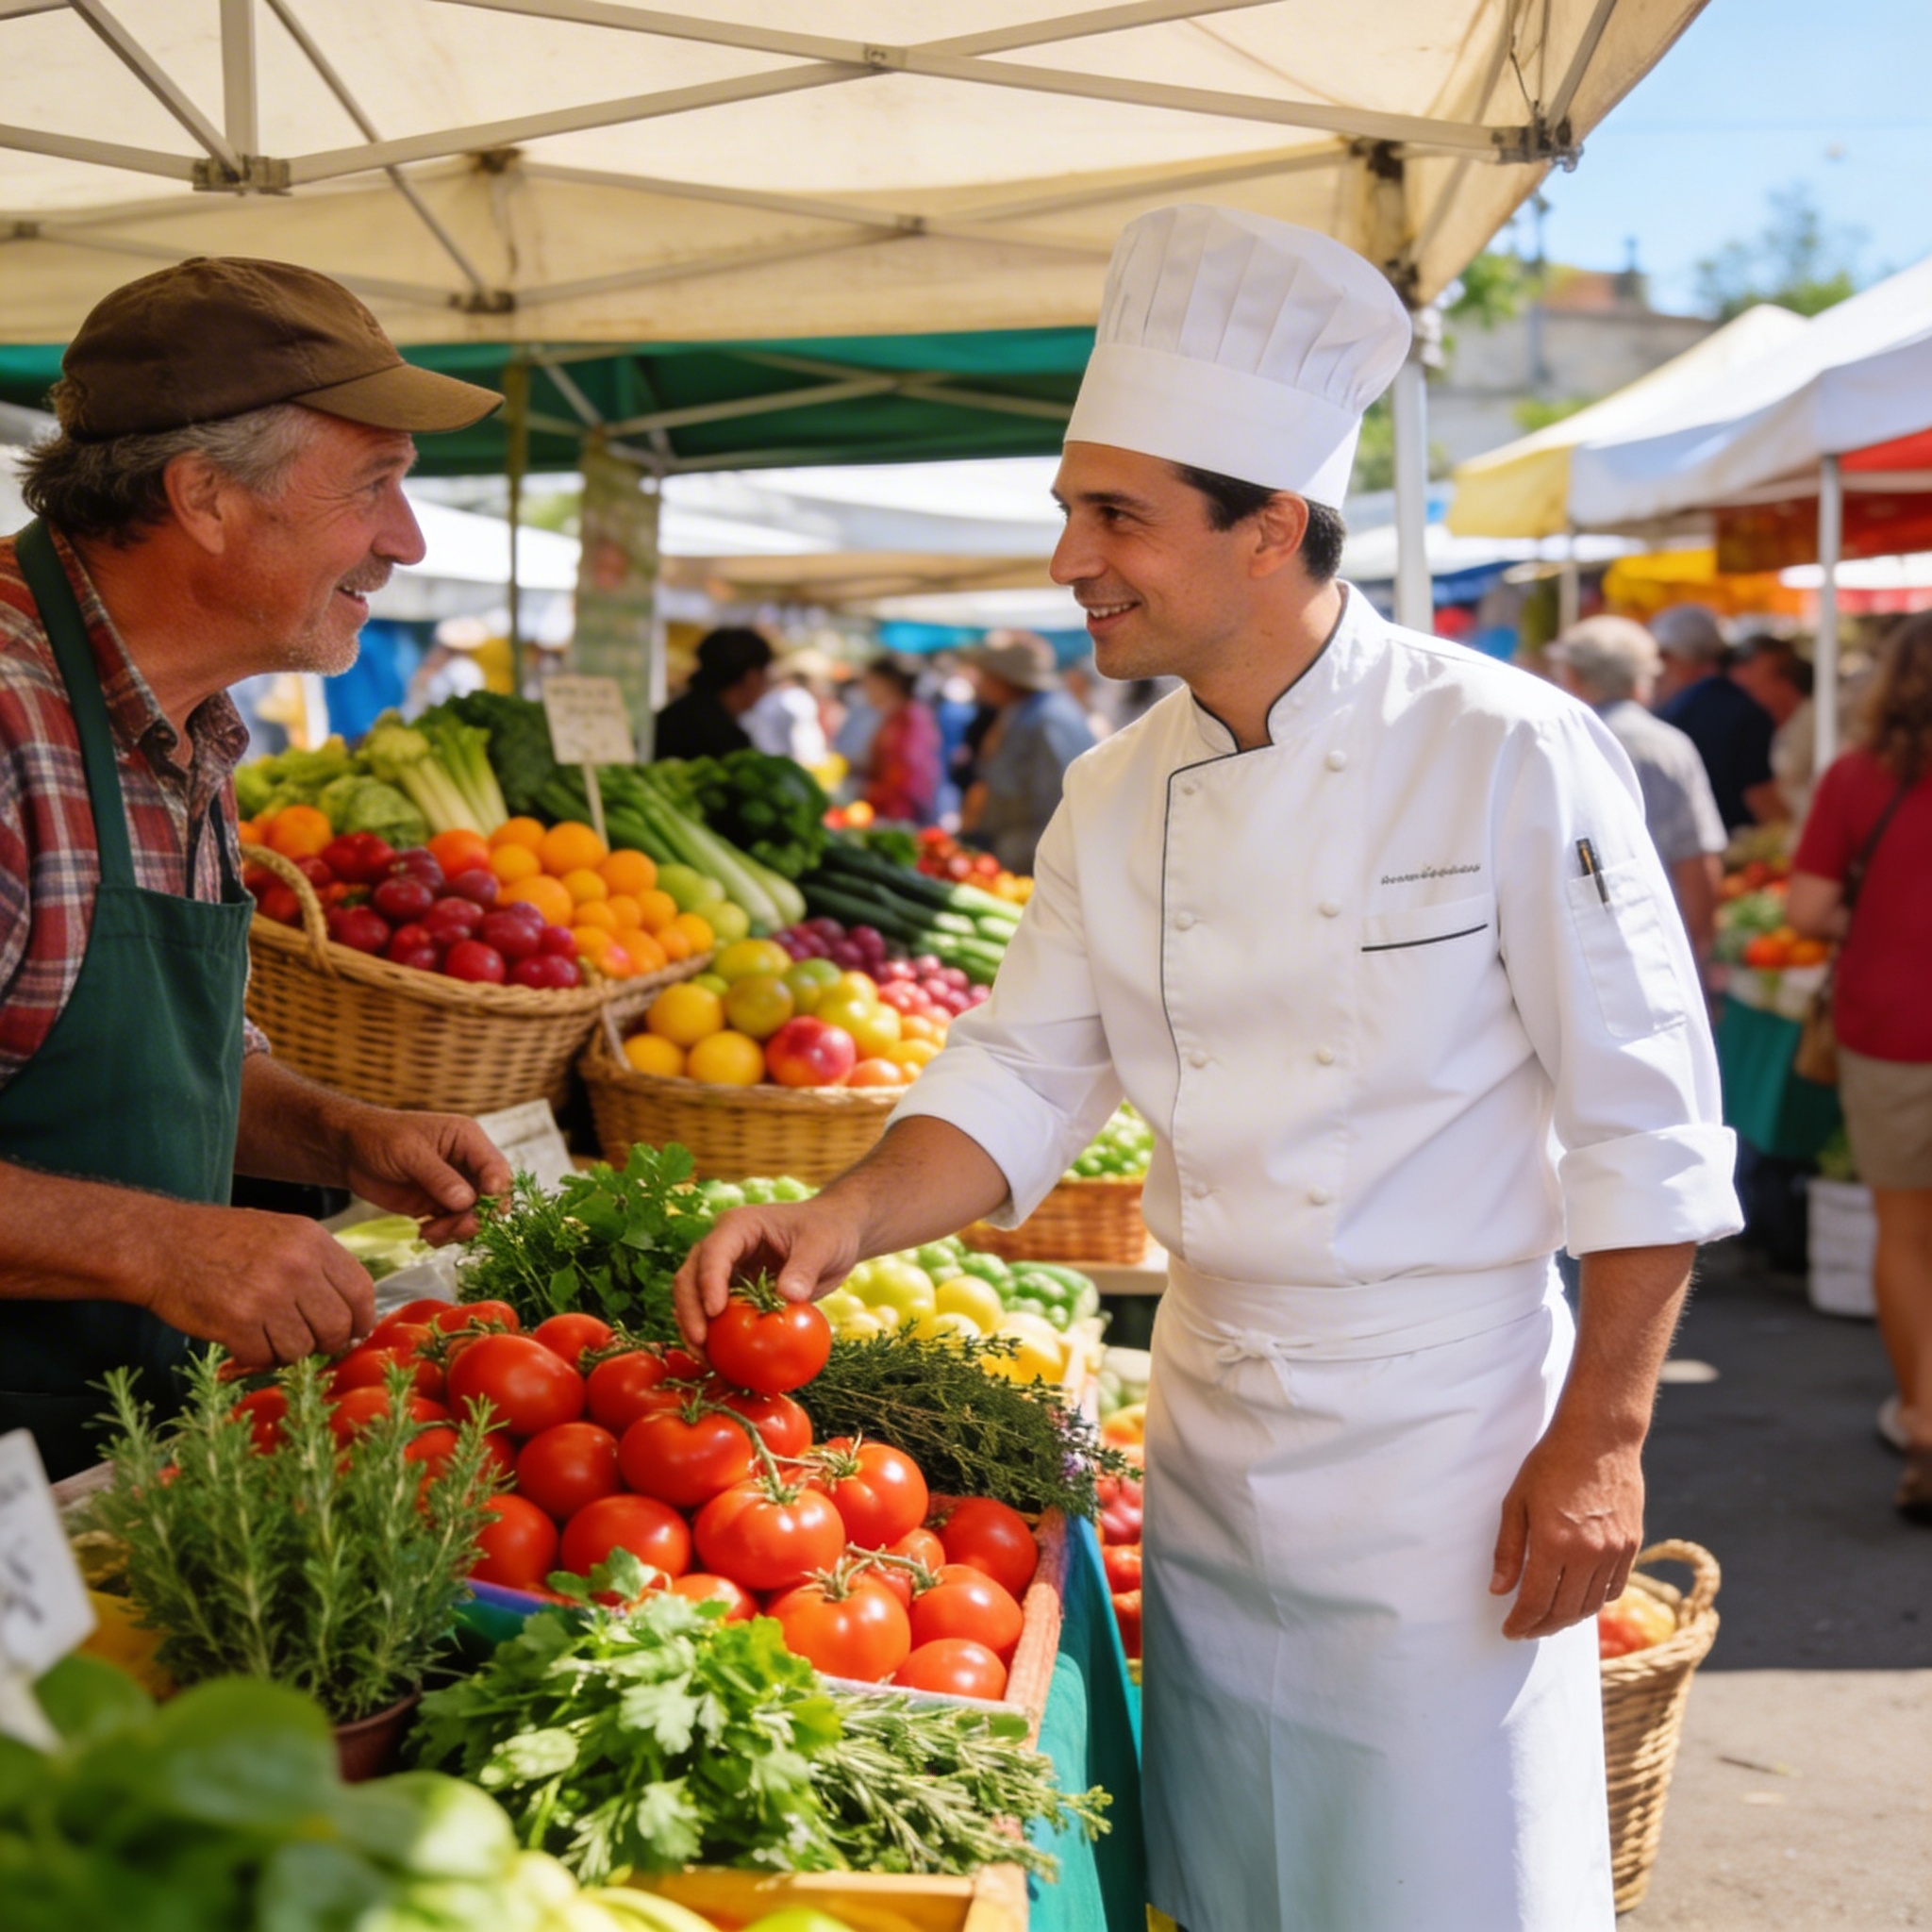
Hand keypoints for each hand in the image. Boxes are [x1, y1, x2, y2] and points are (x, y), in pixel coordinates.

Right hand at [142, 1204, 375, 1367]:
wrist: (161, 1244)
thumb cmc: (220, 1241)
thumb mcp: (282, 1235)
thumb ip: (318, 1267)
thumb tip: (351, 1314)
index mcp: (312, 1240)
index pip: (360, 1290)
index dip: (361, 1319)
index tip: (354, 1332)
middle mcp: (297, 1265)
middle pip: (337, 1326)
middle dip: (325, 1343)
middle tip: (306, 1343)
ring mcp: (268, 1294)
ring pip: (302, 1348)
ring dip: (286, 1352)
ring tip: (265, 1335)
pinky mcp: (237, 1321)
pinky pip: (264, 1357)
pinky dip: (255, 1357)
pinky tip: (242, 1340)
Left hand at [339, 1107, 513, 1244]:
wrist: (350, 1152)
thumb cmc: (380, 1138)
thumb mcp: (410, 1152)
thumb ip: (439, 1177)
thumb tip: (467, 1201)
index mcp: (468, 1140)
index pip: (496, 1168)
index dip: (496, 1190)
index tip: (482, 1208)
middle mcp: (467, 1164)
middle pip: (490, 1197)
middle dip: (475, 1216)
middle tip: (454, 1228)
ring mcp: (454, 1186)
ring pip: (474, 1215)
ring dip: (457, 1229)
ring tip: (431, 1233)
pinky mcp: (438, 1205)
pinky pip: (454, 1225)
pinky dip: (445, 1235)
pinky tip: (425, 1233)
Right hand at [673, 1202, 863, 1349]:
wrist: (836, 1233)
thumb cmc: (830, 1231)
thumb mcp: (822, 1245)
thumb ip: (804, 1269)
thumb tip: (788, 1296)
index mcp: (739, 1225)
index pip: (714, 1252)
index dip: (709, 1281)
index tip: (715, 1312)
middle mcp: (724, 1244)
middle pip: (691, 1275)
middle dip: (690, 1310)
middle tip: (701, 1344)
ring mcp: (725, 1267)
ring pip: (693, 1296)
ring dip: (693, 1327)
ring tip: (705, 1359)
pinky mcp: (733, 1289)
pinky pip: (713, 1313)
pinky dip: (712, 1334)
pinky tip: (718, 1360)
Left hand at [1489, 1418, 1643, 1639]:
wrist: (1600, 1439)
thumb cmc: (1550, 1464)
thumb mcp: (1517, 1502)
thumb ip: (1508, 1550)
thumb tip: (1499, 1590)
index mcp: (1554, 1542)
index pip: (1536, 1601)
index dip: (1521, 1622)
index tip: (1509, 1631)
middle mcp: (1588, 1553)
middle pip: (1564, 1610)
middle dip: (1542, 1626)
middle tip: (1526, 1629)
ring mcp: (1614, 1551)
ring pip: (1591, 1604)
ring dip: (1568, 1618)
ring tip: (1549, 1618)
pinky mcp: (1632, 1546)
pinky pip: (1613, 1588)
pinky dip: (1594, 1600)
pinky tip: (1578, 1598)